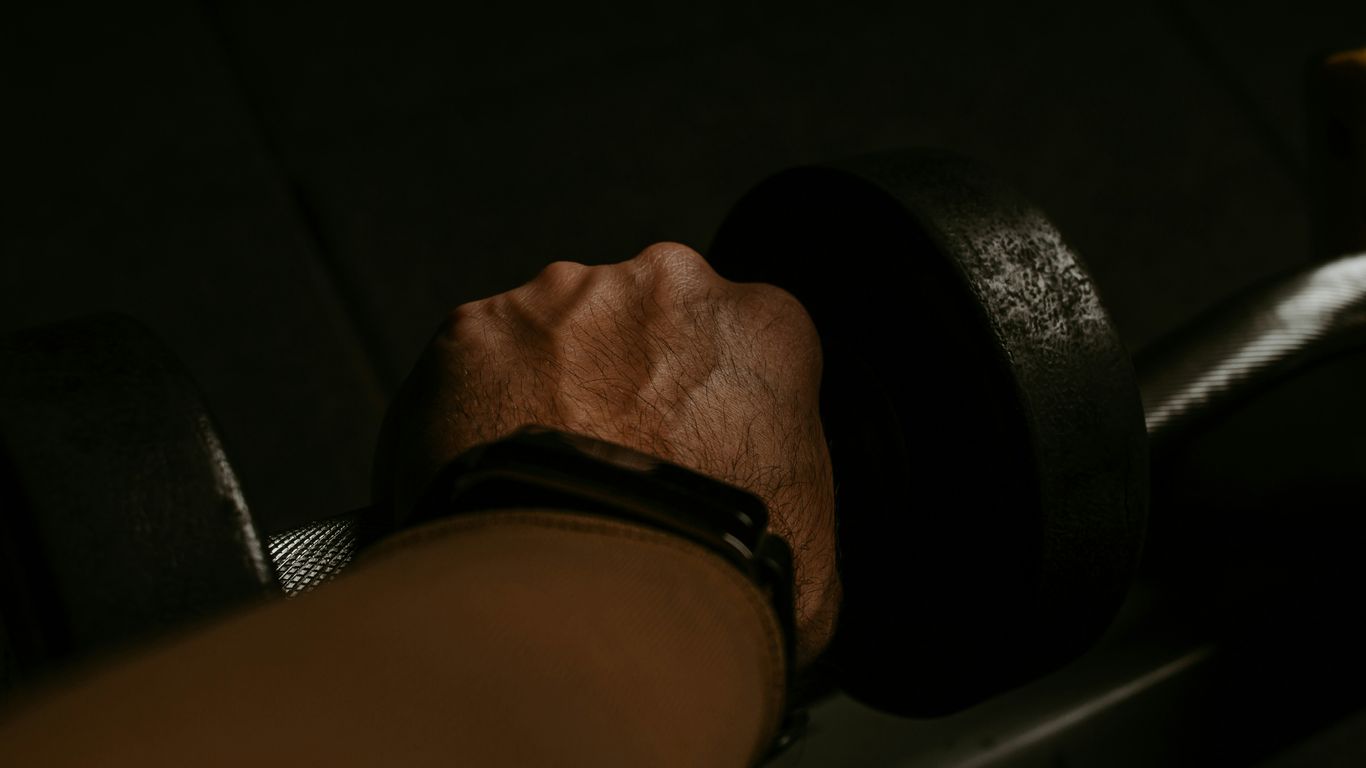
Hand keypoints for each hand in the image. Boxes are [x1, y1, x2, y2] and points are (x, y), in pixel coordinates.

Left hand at [373, 243, 839, 664]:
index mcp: (760, 326)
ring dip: (546, 386)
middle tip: (609, 461)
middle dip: (624, 375)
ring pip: (552, 330)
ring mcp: (560, 300)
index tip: (684, 444)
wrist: (602, 602)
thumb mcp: (811, 532)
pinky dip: (471, 410)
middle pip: (639, 318)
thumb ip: (785, 476)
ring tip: (541, 480)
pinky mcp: (473, 331)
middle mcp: (663, 286)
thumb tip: (766, 513)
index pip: (735, 339)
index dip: (705, 400)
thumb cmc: (717, 578)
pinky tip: (486, 477)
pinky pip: (471, 363)